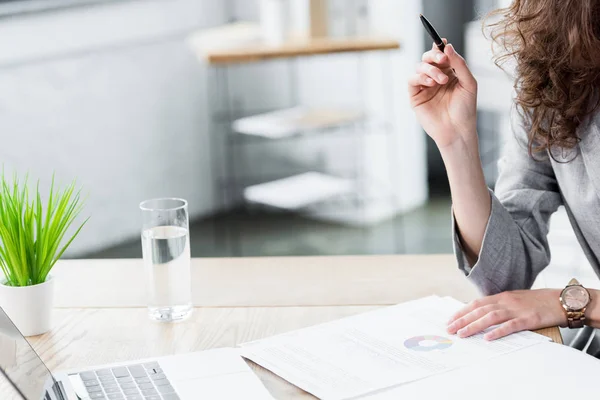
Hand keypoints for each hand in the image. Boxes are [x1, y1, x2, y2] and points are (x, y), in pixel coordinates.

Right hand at [408, 41, 477, 148]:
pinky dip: (420, 77)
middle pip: (428, 58)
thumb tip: (447, 46)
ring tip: (441, 81)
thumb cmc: (466, 109)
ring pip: (420, 67)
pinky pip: (412, 80)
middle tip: (443, 60)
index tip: (443, 43)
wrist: (457, 130)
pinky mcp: (415, 96)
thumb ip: (459, 64)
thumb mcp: (468, 83)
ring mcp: (425, 87)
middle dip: (434, 56)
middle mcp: (436, 78)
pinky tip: (431, 83)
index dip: (439, 47)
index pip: (441, 55)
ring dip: (430, 70)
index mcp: (449, 73)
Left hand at [446, 289, 566, 340]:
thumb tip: (484, 314)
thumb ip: (501, 305)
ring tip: (462, 334)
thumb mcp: (516, 300)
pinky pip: (511, 326)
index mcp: (502, 296)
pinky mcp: (528, 319)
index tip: (451, 320)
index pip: (477, 303)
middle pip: (480, 310)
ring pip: (491, 317)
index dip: (463, 311)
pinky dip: (498, 332)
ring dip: (474, 325)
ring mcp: (517, 310)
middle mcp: (506, 301)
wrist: (561, 300)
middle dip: (463, 319)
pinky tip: (488, 338)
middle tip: (450, 328)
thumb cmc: (538, 302)